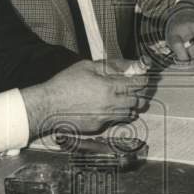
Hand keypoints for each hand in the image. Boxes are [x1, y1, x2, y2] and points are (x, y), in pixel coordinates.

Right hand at [24, 59, 151, 135]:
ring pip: (128, 114)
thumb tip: (128, 66)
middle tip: (136, 91)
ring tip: (125, 101)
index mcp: (109, 87)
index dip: (143, 80)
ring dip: (130, 107)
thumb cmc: (65, 84)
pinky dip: (116, 115)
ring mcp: (105, 118)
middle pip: (136, 101)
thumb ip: (110, 66)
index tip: (144, 79)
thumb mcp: (87, 67)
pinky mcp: (98, 127)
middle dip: (139, 95)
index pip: (136, 84)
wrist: (48, 106)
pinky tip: (109, 109)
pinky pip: (114, 121)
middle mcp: (111, 104)